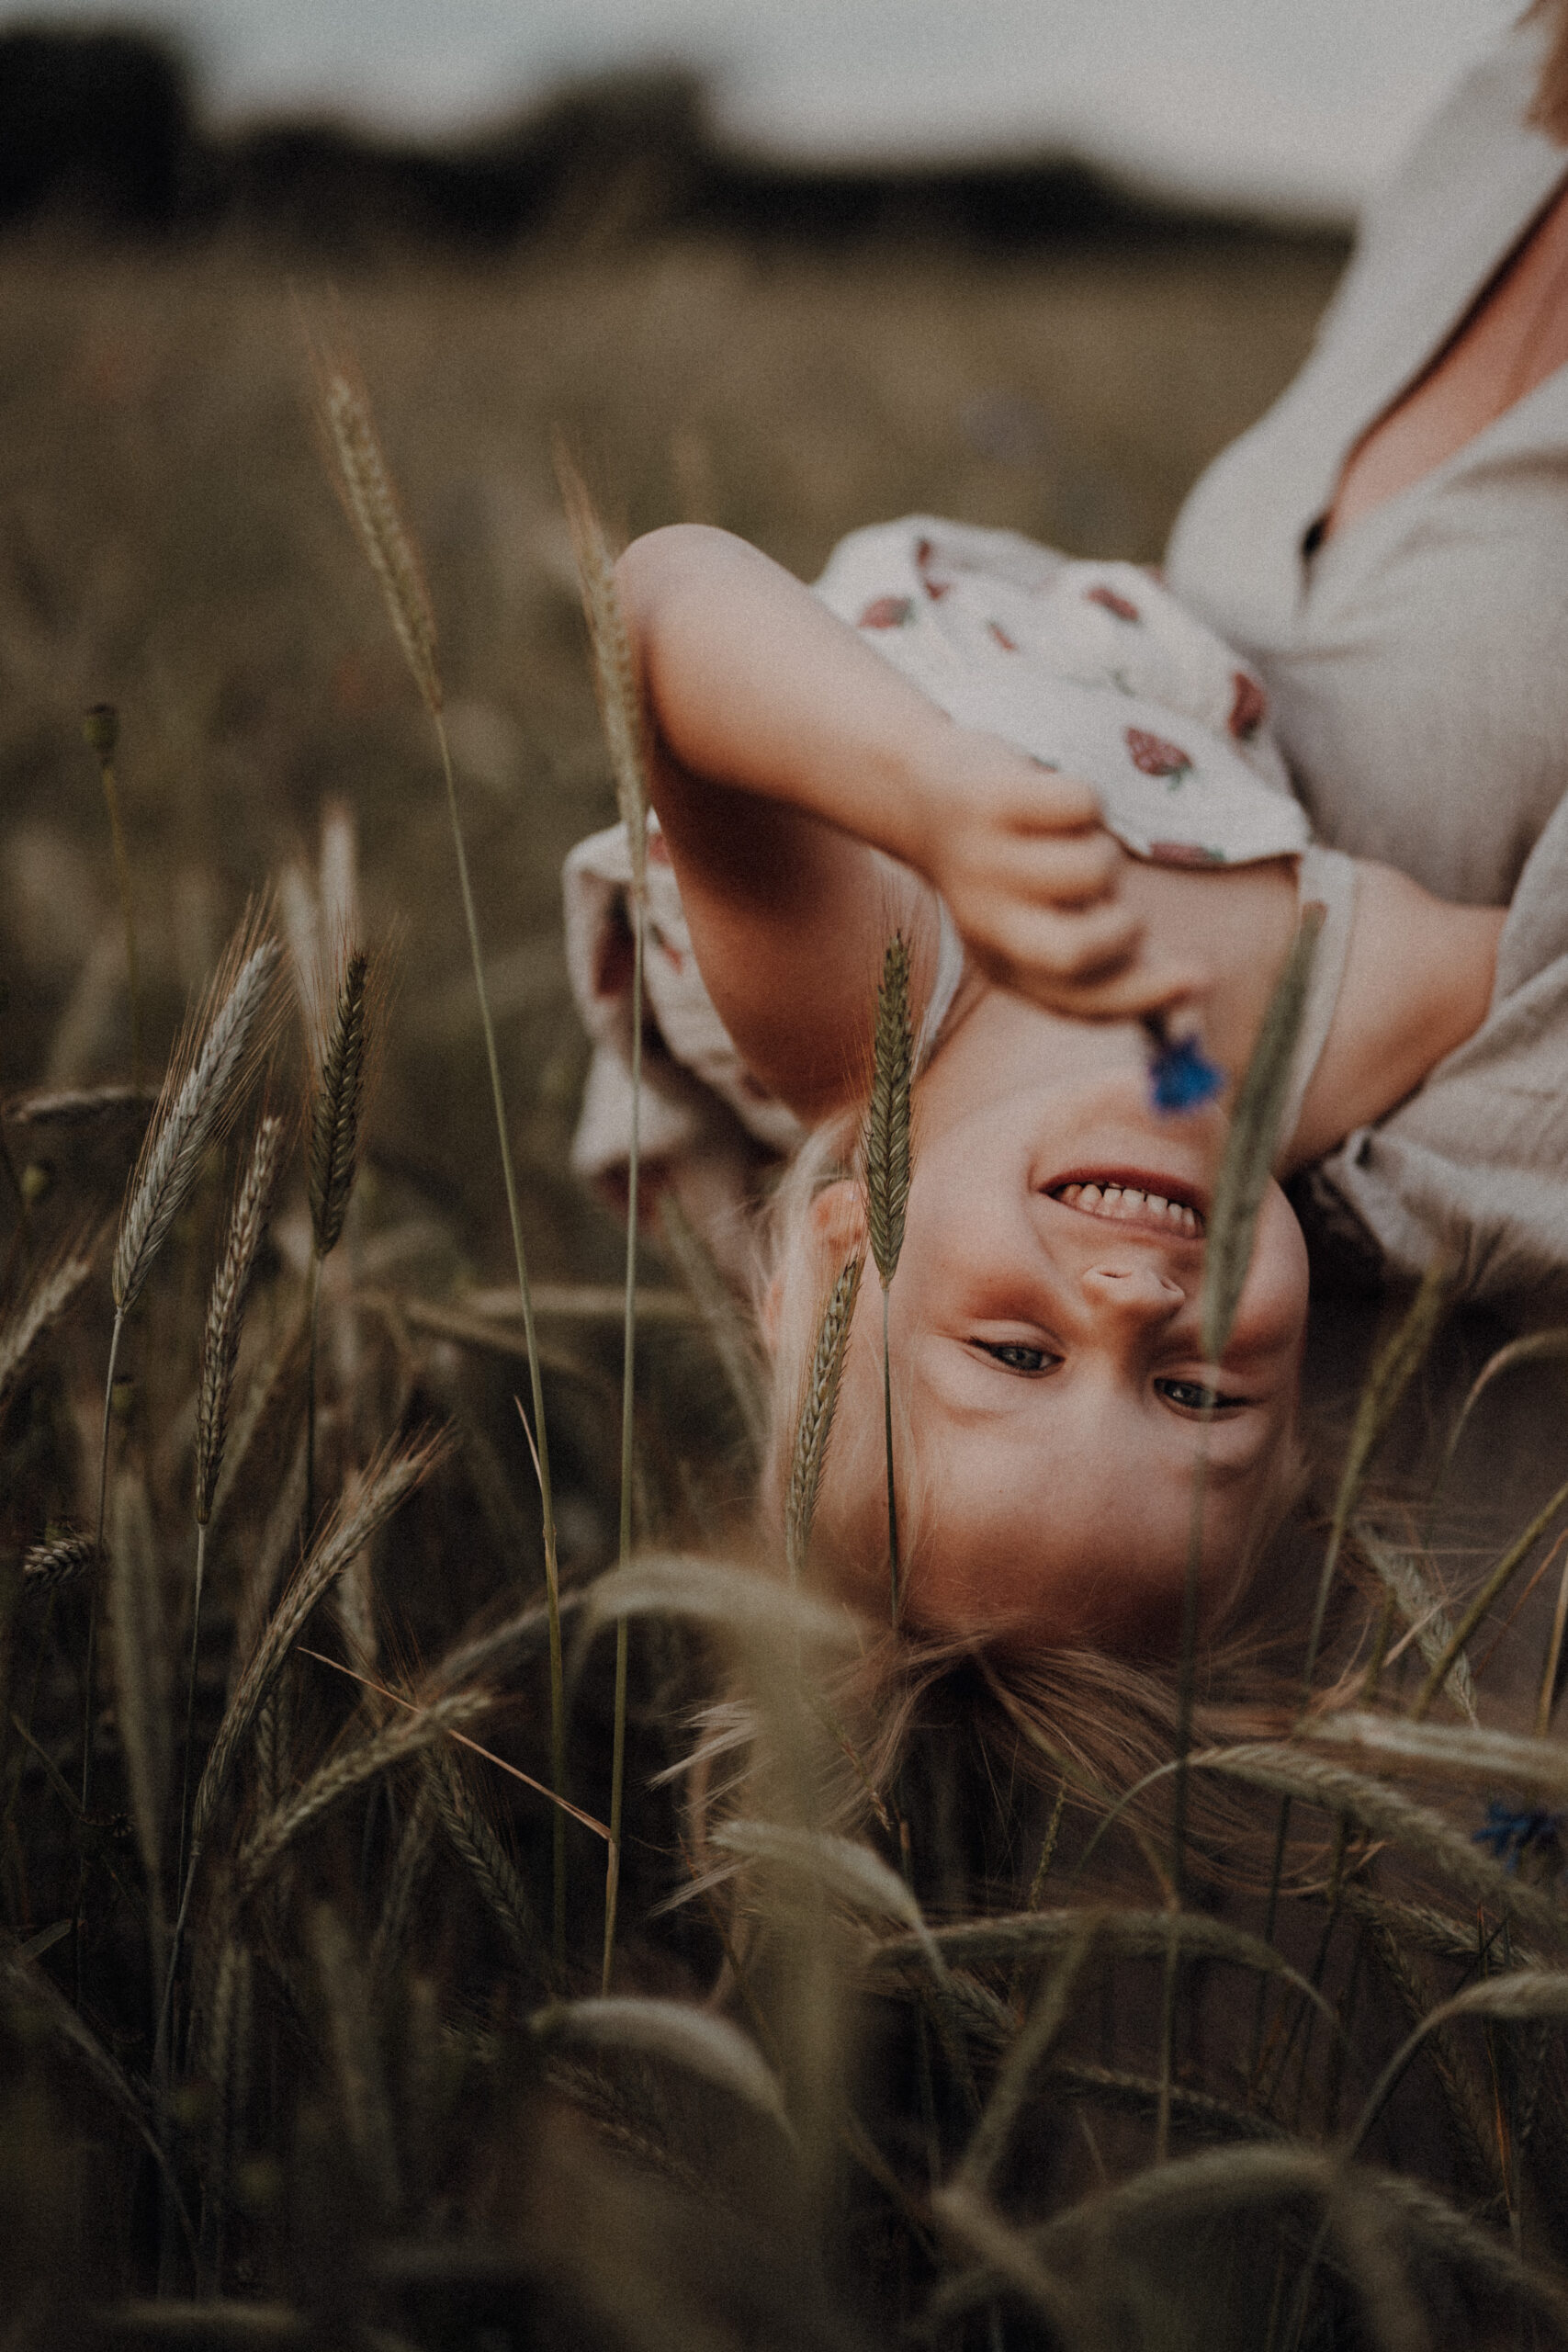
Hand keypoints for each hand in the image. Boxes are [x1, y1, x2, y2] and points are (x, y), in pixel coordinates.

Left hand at [905, 728, 1206, 1018]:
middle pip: (1072, 955)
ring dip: (1105, 851)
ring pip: (1090, 870)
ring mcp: (984, 862)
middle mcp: (986, 922)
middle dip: (1122, 932)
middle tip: (1120, 905)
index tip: (1202, 976)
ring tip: (1077, 841)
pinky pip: (1082, 804)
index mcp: (1003, 963)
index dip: (1145, 996)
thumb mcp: (1040, 919)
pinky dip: (1088, 799)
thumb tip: (1184, 1010)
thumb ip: (1106, 961)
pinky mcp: (991, 801)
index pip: (1079, 1001)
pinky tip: (1054, 801)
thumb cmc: (1009, 864)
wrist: (922, 790)